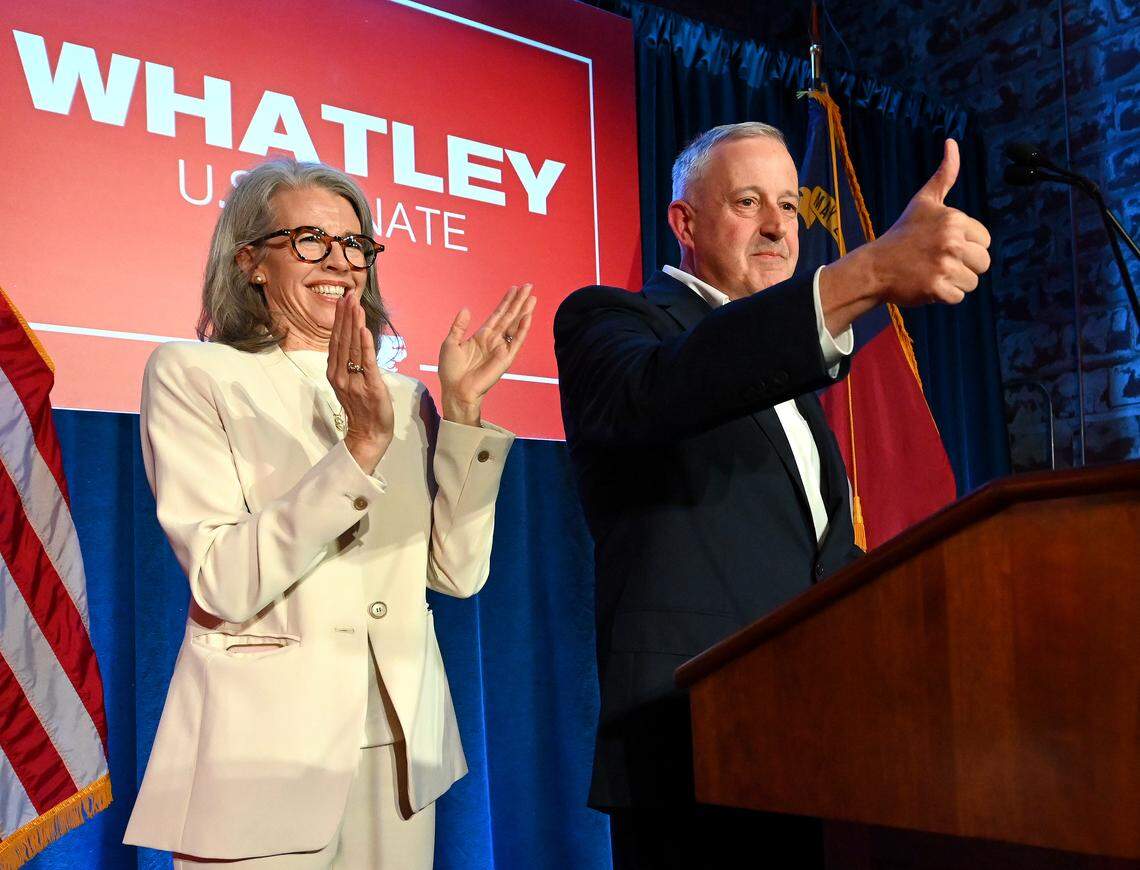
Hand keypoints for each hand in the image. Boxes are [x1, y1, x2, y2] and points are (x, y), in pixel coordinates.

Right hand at [327, 289, 394, 472]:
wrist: (368, 434)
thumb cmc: (362, 408)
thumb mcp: (351, 383)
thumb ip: (349, 363)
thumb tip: (353, 341)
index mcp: (335, 372)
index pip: (336, 340)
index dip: (339, 319)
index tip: (343, 300)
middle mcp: (340, 374)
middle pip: (342, 340)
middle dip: (346, 316)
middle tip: (349, 295)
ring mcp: (353, 380)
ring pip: (353, 347)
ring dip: (354, 324)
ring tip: (356, 306)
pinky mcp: (369, 386)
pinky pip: (366, 363)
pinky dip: (365, 345)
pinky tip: (363, 330)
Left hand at [438, 284, 535, 425]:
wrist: (456, 389)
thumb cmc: (451, 370)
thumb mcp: (450, 343)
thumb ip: (459, 326)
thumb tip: (466, 308)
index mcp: (482, 336)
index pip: (497, 315)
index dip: (505, 302)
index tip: (514, 289)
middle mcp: (494, 340)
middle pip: (509, 316)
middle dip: (519, 301)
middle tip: (529, 286)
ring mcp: (501, 348)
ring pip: (515, 325)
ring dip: (524, 311)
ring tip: (532, 297)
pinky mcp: (505, 358)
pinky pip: (516, 341)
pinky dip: (522, 329)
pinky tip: (528, 317)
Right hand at [819, 139, 991, 334]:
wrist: (875, 266)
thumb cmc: (902, 234)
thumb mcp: (924, 201)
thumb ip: (945, 175)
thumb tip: (952, 142)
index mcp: (954, 220)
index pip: (985, 241)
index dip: (968, 246)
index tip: (943, 245)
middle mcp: (951, 241)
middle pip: (983, 263)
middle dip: (965, 266)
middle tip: (939, 262)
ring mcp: (944, 265)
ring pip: (972, 282)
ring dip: (955, 282)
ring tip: (932, 273)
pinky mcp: (936, 288)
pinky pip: (958, 297)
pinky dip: (944, 296)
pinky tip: (927, 286)